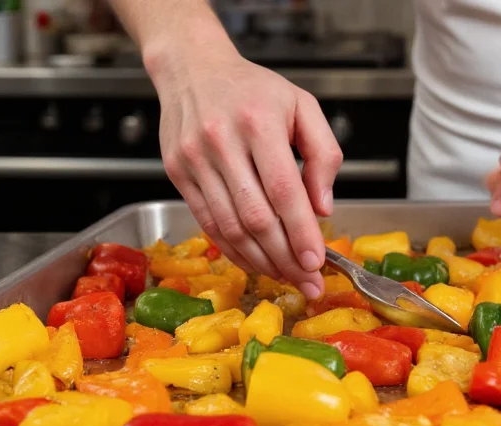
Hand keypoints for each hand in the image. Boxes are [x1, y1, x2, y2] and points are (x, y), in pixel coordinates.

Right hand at [153, 40, 341, 298]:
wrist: (193, 68)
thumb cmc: (254, 90)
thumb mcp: (303, 106)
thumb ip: (323, 153)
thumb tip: (323, 207)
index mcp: (258, 122)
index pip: (283, 190)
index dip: (300, 232)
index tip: (316, 261)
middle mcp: (221, 141)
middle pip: (255, 216)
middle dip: (285, 257)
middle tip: (308, 281)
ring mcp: (194, 159)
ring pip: (229, 226)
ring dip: (260, 260)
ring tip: (286, 277)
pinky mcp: (177, 173)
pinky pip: (208, 223)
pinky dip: (234, 250)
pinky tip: (256, 262)